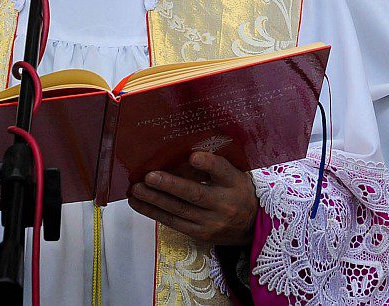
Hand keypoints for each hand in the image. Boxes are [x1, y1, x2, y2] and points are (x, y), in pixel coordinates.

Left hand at [127, 152, 257, 245]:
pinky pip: (174, 223)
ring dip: (154, 200)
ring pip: (178, 210)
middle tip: (148, 176)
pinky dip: (154, 212)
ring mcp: (211, 222)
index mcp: (235, 182)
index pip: (223, 170)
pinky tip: (140, 204)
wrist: (252, 226)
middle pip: (195, 194)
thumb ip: (215, 166)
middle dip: (169, 185)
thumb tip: (181, 154)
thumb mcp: (236, 175)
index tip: (193, 157)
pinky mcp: (200, 234)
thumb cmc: (238, 192)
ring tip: (136, 190)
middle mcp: (224, 203)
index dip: (208, 164)